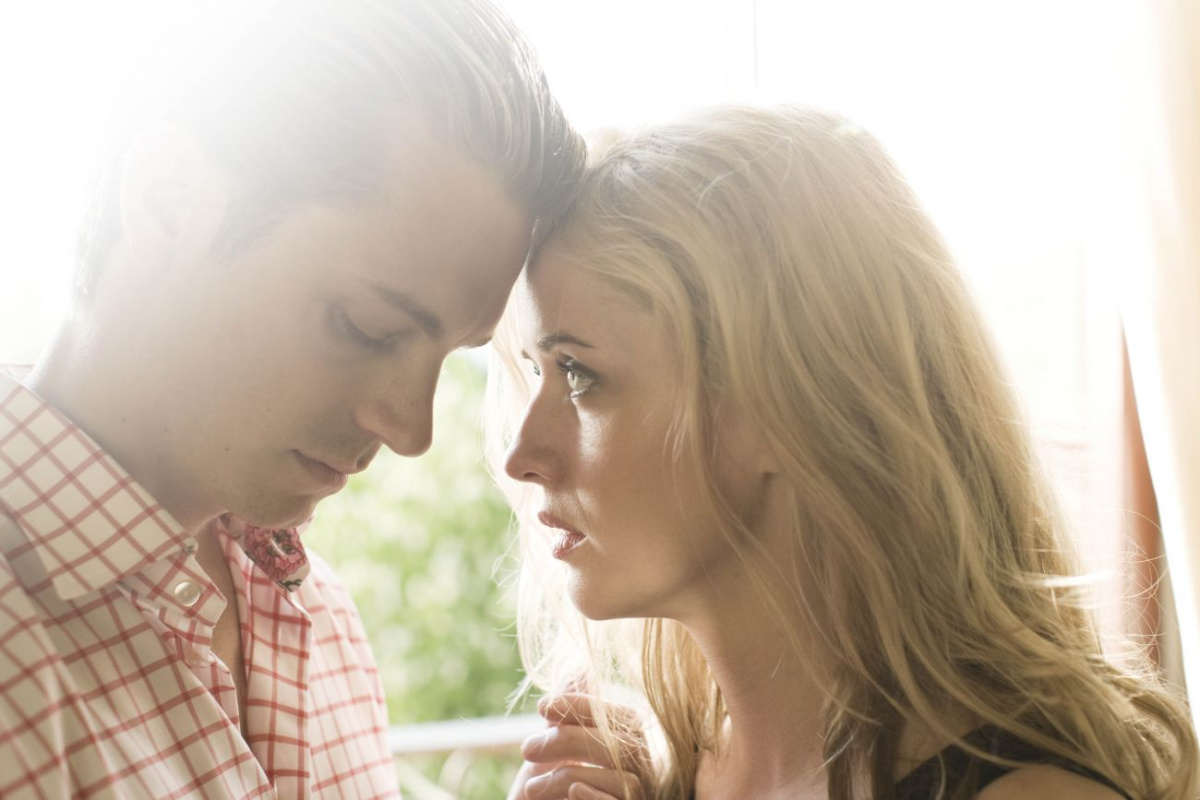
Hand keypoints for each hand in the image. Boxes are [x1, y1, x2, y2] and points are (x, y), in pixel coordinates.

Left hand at [506, 692, 649, 799]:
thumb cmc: (549, 797)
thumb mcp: (555, 751)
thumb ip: (572, 711)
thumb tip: (579, 661)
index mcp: (638, 748)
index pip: (622, 717)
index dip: (583, 706)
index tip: (543, 705)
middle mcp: (652, 775)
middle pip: (624, 744)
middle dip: (570, 738)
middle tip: (526, 747)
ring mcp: (647, 799)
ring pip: (622, 777)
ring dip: (568, 774)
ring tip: (530, 787)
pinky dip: (595, 794)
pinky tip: (572, 790)